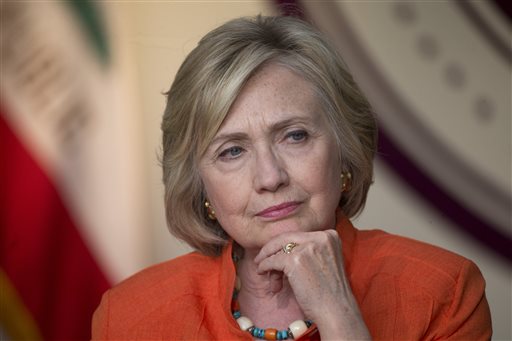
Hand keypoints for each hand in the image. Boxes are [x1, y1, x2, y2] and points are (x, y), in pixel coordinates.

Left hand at [254, 229, 370, 339]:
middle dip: (271, 249)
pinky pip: (272, 260)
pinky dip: (265, 266)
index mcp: (329, 235)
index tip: (276, 254)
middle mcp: (320, 237)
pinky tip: (262, 272)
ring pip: (278, 248)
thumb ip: (309, 251)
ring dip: (268, 260)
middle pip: (287, 237)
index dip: (285, 245)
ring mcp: (308, 247)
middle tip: (261, 258)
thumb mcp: (324, 261)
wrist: (336, 311)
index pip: (299, 236)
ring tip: (265, 273)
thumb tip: (282, 249)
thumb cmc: (330, 293)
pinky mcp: (296, 260)